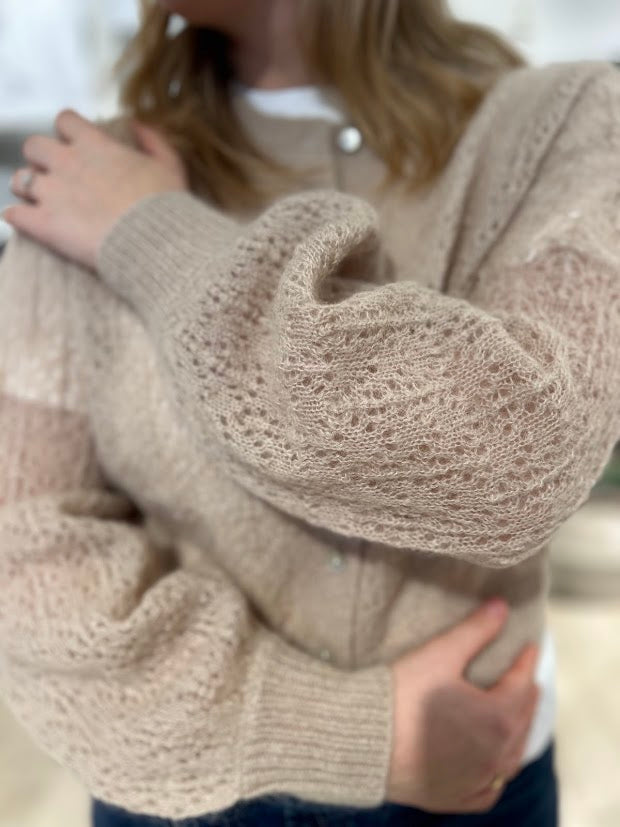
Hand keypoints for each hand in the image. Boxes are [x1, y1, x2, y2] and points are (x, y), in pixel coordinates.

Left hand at [4, 110, 187, 270]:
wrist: (155, 244)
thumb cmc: (165, 207)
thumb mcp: (170, 167)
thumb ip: (153, 141)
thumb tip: (137, 124)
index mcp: (95, 146)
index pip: (65, 120)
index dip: (68, 132)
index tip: (76, 146)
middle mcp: (67, 163)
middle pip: (33, 146)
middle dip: (41, 160)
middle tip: (55, 176)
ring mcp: (52, 194)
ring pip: (18, 180)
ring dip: (26, 189)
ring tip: (38, 202)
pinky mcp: (44, 224)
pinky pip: (14, 216)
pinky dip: (17, 218)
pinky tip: (27, 223)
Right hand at [386, 599, 539, 812]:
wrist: (363, 742)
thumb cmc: (402, 695)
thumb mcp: (440, 655)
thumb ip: (475, 630)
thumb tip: (502, 606)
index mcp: (497, 718)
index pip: (521, 683)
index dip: (526, 661)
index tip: (530, 647)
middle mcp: (495, 755)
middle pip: (522, 720)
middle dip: (526, 695)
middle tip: (526, 676)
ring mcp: (477, 781)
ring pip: (511, 757)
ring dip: (518, 732)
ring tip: (517, 715)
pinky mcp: (457, 799)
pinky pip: (490, 788)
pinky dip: (498, 771)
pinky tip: (494, 764)